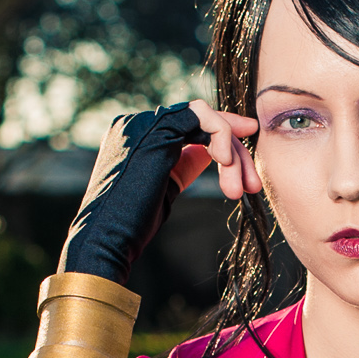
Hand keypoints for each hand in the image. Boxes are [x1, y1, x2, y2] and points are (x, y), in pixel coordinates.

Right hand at [58, 100, 261, 283]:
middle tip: (253, 185)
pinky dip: (222, 137)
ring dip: (231, 152)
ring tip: (242, 188)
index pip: (186, 125)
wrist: (105, 240)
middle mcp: (136, 122)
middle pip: (200, 121)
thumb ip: (183, 164)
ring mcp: (143, 122)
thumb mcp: (165, 188)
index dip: (220, 137)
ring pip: (205, 118)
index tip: (241, 159)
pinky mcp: (155, 130)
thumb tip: (209, 152)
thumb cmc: (131, 226)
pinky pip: (202, 117)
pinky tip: (228, 164)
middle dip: (234, 150)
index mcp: (135, 135)